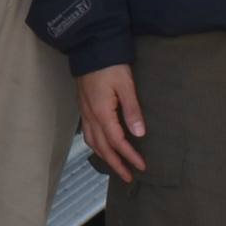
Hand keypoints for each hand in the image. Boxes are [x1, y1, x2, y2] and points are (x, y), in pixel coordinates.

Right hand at [78, 65, 147, 180]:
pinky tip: (102, 146)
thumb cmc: (110, 64)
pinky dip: (96, 145)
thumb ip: (132, 110)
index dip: (129, 156)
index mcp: (102, 113)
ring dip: (104, 157)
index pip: (117, 142)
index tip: (141, 166)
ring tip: (116, 166)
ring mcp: (85, 112)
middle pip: (102, 148)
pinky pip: (88, 133)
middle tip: (128, 177)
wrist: (89, 47)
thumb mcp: (126, 85)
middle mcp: (90, 116)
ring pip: (92, 142)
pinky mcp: (83, 107)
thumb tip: (139, 134)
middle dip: (115, 164)